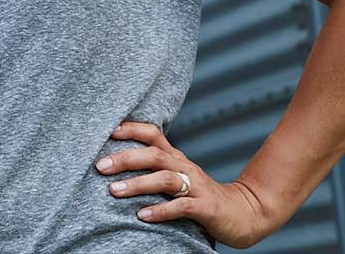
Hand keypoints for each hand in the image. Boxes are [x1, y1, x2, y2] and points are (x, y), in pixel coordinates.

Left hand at [96, 121, 281, 248]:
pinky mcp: (206, 208)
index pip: (153, 134)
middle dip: (125, 158)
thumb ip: (152, 168)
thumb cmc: (200, 195)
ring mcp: (196, 187)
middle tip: (100, 166)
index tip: (107, 131)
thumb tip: (113, 163)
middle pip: (154, 155)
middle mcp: (185, 167)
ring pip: (165, 179)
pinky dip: (161, 210)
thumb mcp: (177, 176)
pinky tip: (142, 216)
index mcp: (176, 157)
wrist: (243, 213)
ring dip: (138, 184)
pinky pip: (182, 207)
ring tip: (114, 190)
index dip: (131, 129)